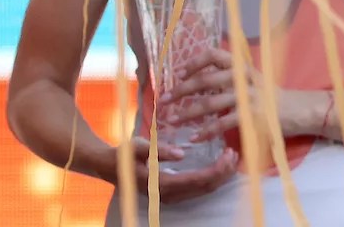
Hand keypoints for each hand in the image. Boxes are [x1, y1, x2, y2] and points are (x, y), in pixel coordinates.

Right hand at [118, 137, 237, 204]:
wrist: (108, 166)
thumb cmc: (123, 155)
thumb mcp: (138, 147)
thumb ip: (158, 151)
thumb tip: (181, 154)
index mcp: (160, 184)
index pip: (196, 180)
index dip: (216, 169)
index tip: (229, 153)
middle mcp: (167, 194)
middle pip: (204, 187)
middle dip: (223, 172)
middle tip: (235, 153)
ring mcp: (170, 196)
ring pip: (203, 190)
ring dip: (220, 176)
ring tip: (232, 157)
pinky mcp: (172, 193)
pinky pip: (198, 189)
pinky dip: (212, 178)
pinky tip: (221, 166)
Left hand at [163, 47, 308, 143]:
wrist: (298, 110)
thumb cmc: (271, 96)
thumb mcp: (253, 79)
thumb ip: (230, 78)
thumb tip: (198, 80)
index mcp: (244, 67)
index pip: (216, 55)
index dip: (195, 62)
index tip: (179, 72)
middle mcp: (245, 78)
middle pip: (207, 79)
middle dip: (182, 90)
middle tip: (164, 99)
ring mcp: (248, 97)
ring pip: (210, 103)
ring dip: (187, 112)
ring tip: (172, 120)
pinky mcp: (251, 116)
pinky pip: (222, 123)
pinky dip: (206, 131)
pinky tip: (195, 137)